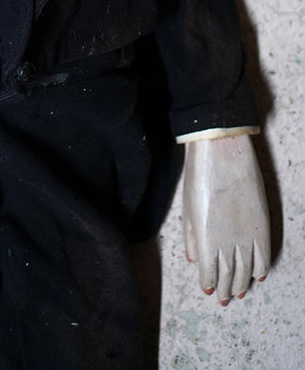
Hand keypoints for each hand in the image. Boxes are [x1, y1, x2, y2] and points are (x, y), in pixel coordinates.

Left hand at [183, 134, 269, 305]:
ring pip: (246, 269)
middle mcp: (228, 243)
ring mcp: (247, 235)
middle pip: (228, 275)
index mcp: (206, 240)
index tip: (207, 290)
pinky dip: (260, 267)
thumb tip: (194, 260)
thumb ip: (191, 237)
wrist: (222, 151)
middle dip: (224, 289)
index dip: (208, 283)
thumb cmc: (199, 176)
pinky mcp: (262, 224)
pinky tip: (258, 275)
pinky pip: (263, 254)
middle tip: (223, 300)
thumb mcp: (188, 208)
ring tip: (239, 293)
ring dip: (242, 283)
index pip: (209, 272)